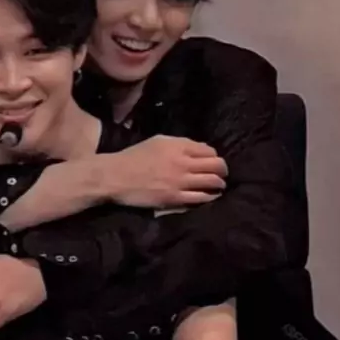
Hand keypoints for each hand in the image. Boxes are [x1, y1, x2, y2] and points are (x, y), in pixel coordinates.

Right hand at [110, 135, 227, 208]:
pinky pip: (200, 198)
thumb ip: (179, 144)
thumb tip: (200, 149)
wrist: (116, 177)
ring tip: (220, 186)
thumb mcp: (157, 142)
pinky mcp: (175, 198)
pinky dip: (210, 197)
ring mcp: (180, 181)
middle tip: (223, 174)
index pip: (208, 150)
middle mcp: (182, 162)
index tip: (213, 161)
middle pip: (216, 165)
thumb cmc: (134, 157)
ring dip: (219, 184)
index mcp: (178, 146)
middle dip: (223, 170)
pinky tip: (212, 197)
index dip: (214, 156)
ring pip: (212, 182)